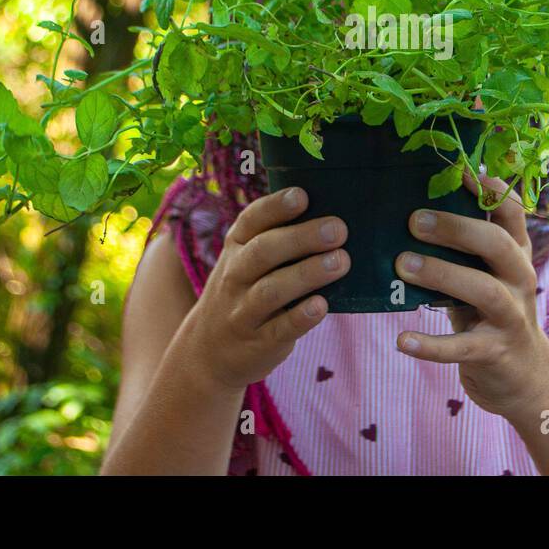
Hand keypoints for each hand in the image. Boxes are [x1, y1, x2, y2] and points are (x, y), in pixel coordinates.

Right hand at [180, 187, 349, 389]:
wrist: (208, 351)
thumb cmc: (243, 292)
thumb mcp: (245, 261)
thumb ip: (278, 240)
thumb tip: (333, 219)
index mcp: (236, 247)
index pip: (251, 220)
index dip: (276, 207)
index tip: (302, 196)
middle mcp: (235, 275)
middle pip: (264, 252)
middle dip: (301, 238)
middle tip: (338, 230)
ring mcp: (244, 311)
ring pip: (271, 290)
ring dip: (307, 274)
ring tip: (340, 262)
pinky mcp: (259, 342)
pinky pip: (279, 329)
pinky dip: (300, 317)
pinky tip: (322, 305)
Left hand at [393, 171, 548, 419]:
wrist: (523, 376)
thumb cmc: (490, 312)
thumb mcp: (486, 274)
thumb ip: (463, 248)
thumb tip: (412, 209)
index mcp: (516, 254)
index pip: (513, 213)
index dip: (491, 190)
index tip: (461, 171)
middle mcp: (519, 279)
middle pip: (497, 244)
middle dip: (457, 228)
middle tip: (414, 221)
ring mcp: (510, 316)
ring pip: (482, 290)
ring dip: (442, 274)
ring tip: (403, 265)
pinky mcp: (495, 352)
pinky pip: (462, 348)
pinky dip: (431, 345)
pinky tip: (403, 340)